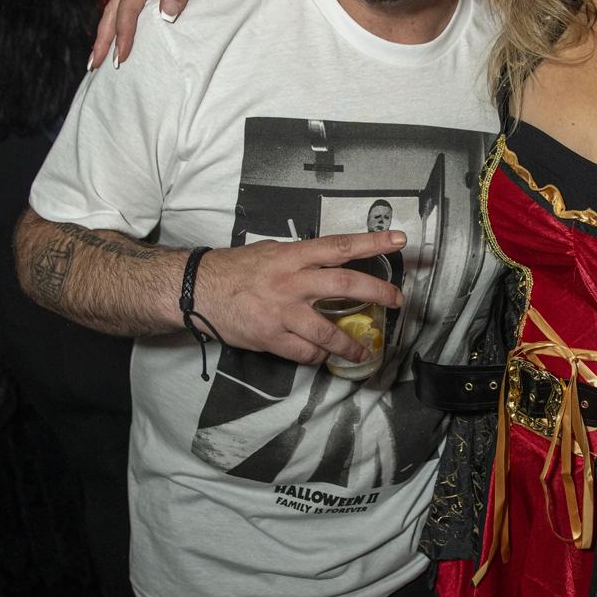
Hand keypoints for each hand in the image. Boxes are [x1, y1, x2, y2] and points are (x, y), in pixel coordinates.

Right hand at [91, 0, 239, 67]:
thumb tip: (166, 15)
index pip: (128, 8)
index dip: (123, 33)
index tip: (121, 57)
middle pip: (113, 11)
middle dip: (103, 38)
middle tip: (95, 65)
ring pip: (118, 10)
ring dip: (107, 33)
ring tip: (99, 57)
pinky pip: (129, 8)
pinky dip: (121, 24)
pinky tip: (120, 38)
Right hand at [193, 229, 405, 363]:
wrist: (198, 290)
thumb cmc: (234, 270)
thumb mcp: (270, 251)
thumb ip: (300, 258)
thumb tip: (327, 262)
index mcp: (292, 256)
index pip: (340, 246)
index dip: (372, 243)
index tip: (398, 240)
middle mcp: (292, 282)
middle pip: (346, 286)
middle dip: (378, 293)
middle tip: (397, 300)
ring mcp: (283, 312)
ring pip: (329, 331)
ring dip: (352, 344)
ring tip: (365, 350)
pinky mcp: (272, 337)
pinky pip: (305, 352)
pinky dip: (318, 355)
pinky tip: (322, 355)